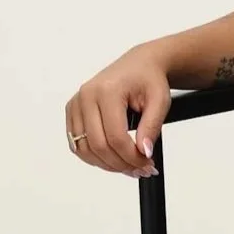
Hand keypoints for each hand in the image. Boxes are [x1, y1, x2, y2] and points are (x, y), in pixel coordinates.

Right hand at [65, 42, 170, 177]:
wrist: (140, 64)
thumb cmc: (148, 78)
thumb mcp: (160, 100)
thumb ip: (152, 127)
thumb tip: (144, 151)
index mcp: (107, 90)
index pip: (115, 136)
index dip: (131, 157)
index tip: (147, 164)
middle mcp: (86, 96)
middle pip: (98, 145)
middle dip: (121, 164)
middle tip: (141, 169)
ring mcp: (76, 104)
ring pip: (84, 149)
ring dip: (107, 164)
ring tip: (129, 167)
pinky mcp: (73, 111)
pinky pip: (77, 144)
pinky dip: (94, 157)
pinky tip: (113, 159)